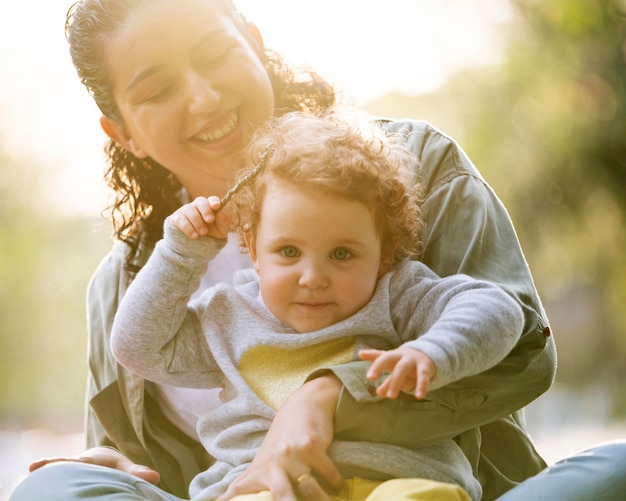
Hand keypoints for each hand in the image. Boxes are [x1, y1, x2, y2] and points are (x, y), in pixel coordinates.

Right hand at [28, 446, 159, 484]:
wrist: (100, 464)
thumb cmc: (112, 467)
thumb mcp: (124, 467)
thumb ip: (137, 472)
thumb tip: (155, 477)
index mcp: (86, 462)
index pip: (72, 462)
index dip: (56, 463)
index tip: (37, 465)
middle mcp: (73, 468)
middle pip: (59, 468)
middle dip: (47, 469)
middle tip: (31, 470)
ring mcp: (68, 476)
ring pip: (56, 478)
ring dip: (45, 480)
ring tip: (29, 481)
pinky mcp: (67, 484)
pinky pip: (58, 487)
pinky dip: (50, 491)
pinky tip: (34, 491)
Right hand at [170, 196, 229, 239]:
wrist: (197, 246)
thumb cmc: (212, 234)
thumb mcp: (221, 231)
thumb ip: (224, 222)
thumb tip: (221, 213)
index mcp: (210, 206)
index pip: (212, 199)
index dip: (214, 201)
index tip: (216, 206)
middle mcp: (197, 206)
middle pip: (200, 201)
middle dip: (205, 210)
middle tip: (210, 220)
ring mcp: (186, 210)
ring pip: (189, 210)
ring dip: (197, 222)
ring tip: (203, 233)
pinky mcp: (176, 218)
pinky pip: (180, 219)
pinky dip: (188, 228)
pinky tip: (194, 236)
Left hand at [216, 375, 343, 500]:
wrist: (304, 404)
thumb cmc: (283, 439)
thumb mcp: (264, 460)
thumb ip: (249, 482)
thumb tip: (225, 500)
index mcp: (258, 470)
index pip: (240, 490)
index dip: (230, 500)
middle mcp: (273, 463)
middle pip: (280, 494)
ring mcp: (292, 454)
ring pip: (310, 488)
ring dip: (322, 499)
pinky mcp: (311, 446)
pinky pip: (329, 475)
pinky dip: (336, 483)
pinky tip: (338, 485)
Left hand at [359, 347, 435, 399]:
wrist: (426, 354)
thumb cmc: (403, 363)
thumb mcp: (394, 370)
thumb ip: (386, 382)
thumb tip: (378, 393)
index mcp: (392, 355)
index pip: (381, 358)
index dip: (376, 367)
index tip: (369, 377)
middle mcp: (400, 356)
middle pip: (389, 360)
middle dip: (380, 369)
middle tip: (377, 391)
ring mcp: (413, 360)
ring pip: (402, 369)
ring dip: (396, 382)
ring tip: (390, 397)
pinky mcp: (425, 368)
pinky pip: (423, 377)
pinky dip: (421, 386)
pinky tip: (419, 396)